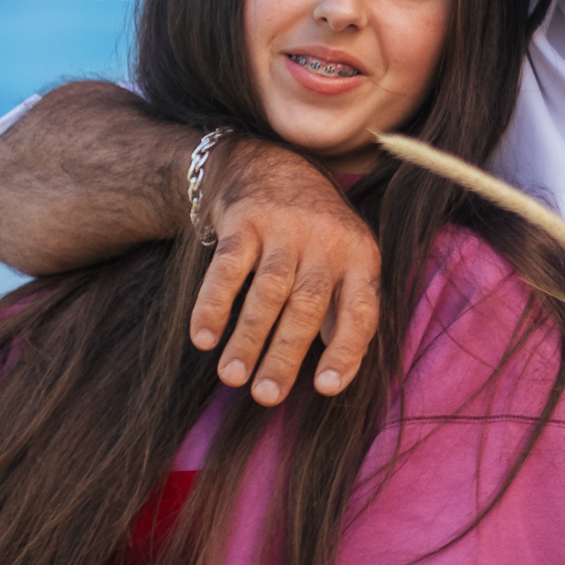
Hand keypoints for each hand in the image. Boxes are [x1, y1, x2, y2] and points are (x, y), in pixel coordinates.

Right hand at [192, 143, 381, 404]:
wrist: (271, 168)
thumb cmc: (315, 237)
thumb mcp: (344, 263)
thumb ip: (343, 312)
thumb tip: (338, 375)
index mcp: (361, 257)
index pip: (361, 309)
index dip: (347, 349)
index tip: (327, 388)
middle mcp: (327, 241)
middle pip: (307, 305)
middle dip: (285, 354)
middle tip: (266, 396)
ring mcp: (286, 229)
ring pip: (268, 291)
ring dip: (248, 338)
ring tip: (232, 377)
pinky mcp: (245, 221)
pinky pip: (228, 267)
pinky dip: (213, 304)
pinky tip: (203, 338)